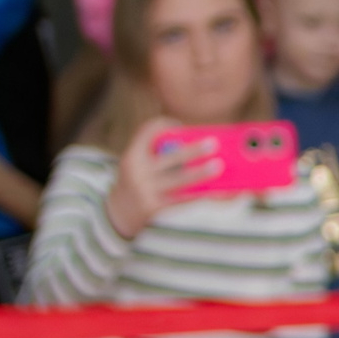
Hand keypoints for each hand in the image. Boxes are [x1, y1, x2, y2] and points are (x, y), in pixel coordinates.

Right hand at [107, 117, 219, 238]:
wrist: (119, 213)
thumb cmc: (136, 182)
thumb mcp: (137, 164)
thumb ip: (156, 154)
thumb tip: (192, 147)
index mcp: (133, 156)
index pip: (147, 132)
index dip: (163, 125)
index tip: (180, 125)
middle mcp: (138, 172)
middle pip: (170, 157)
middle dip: (193, 150)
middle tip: (214, 143)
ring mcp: (146, 191)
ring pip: (179, 180)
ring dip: (201, 173)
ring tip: (219, 166)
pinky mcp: (156, 208)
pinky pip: (183, 200)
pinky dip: (201, 195)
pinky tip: (216, 191)